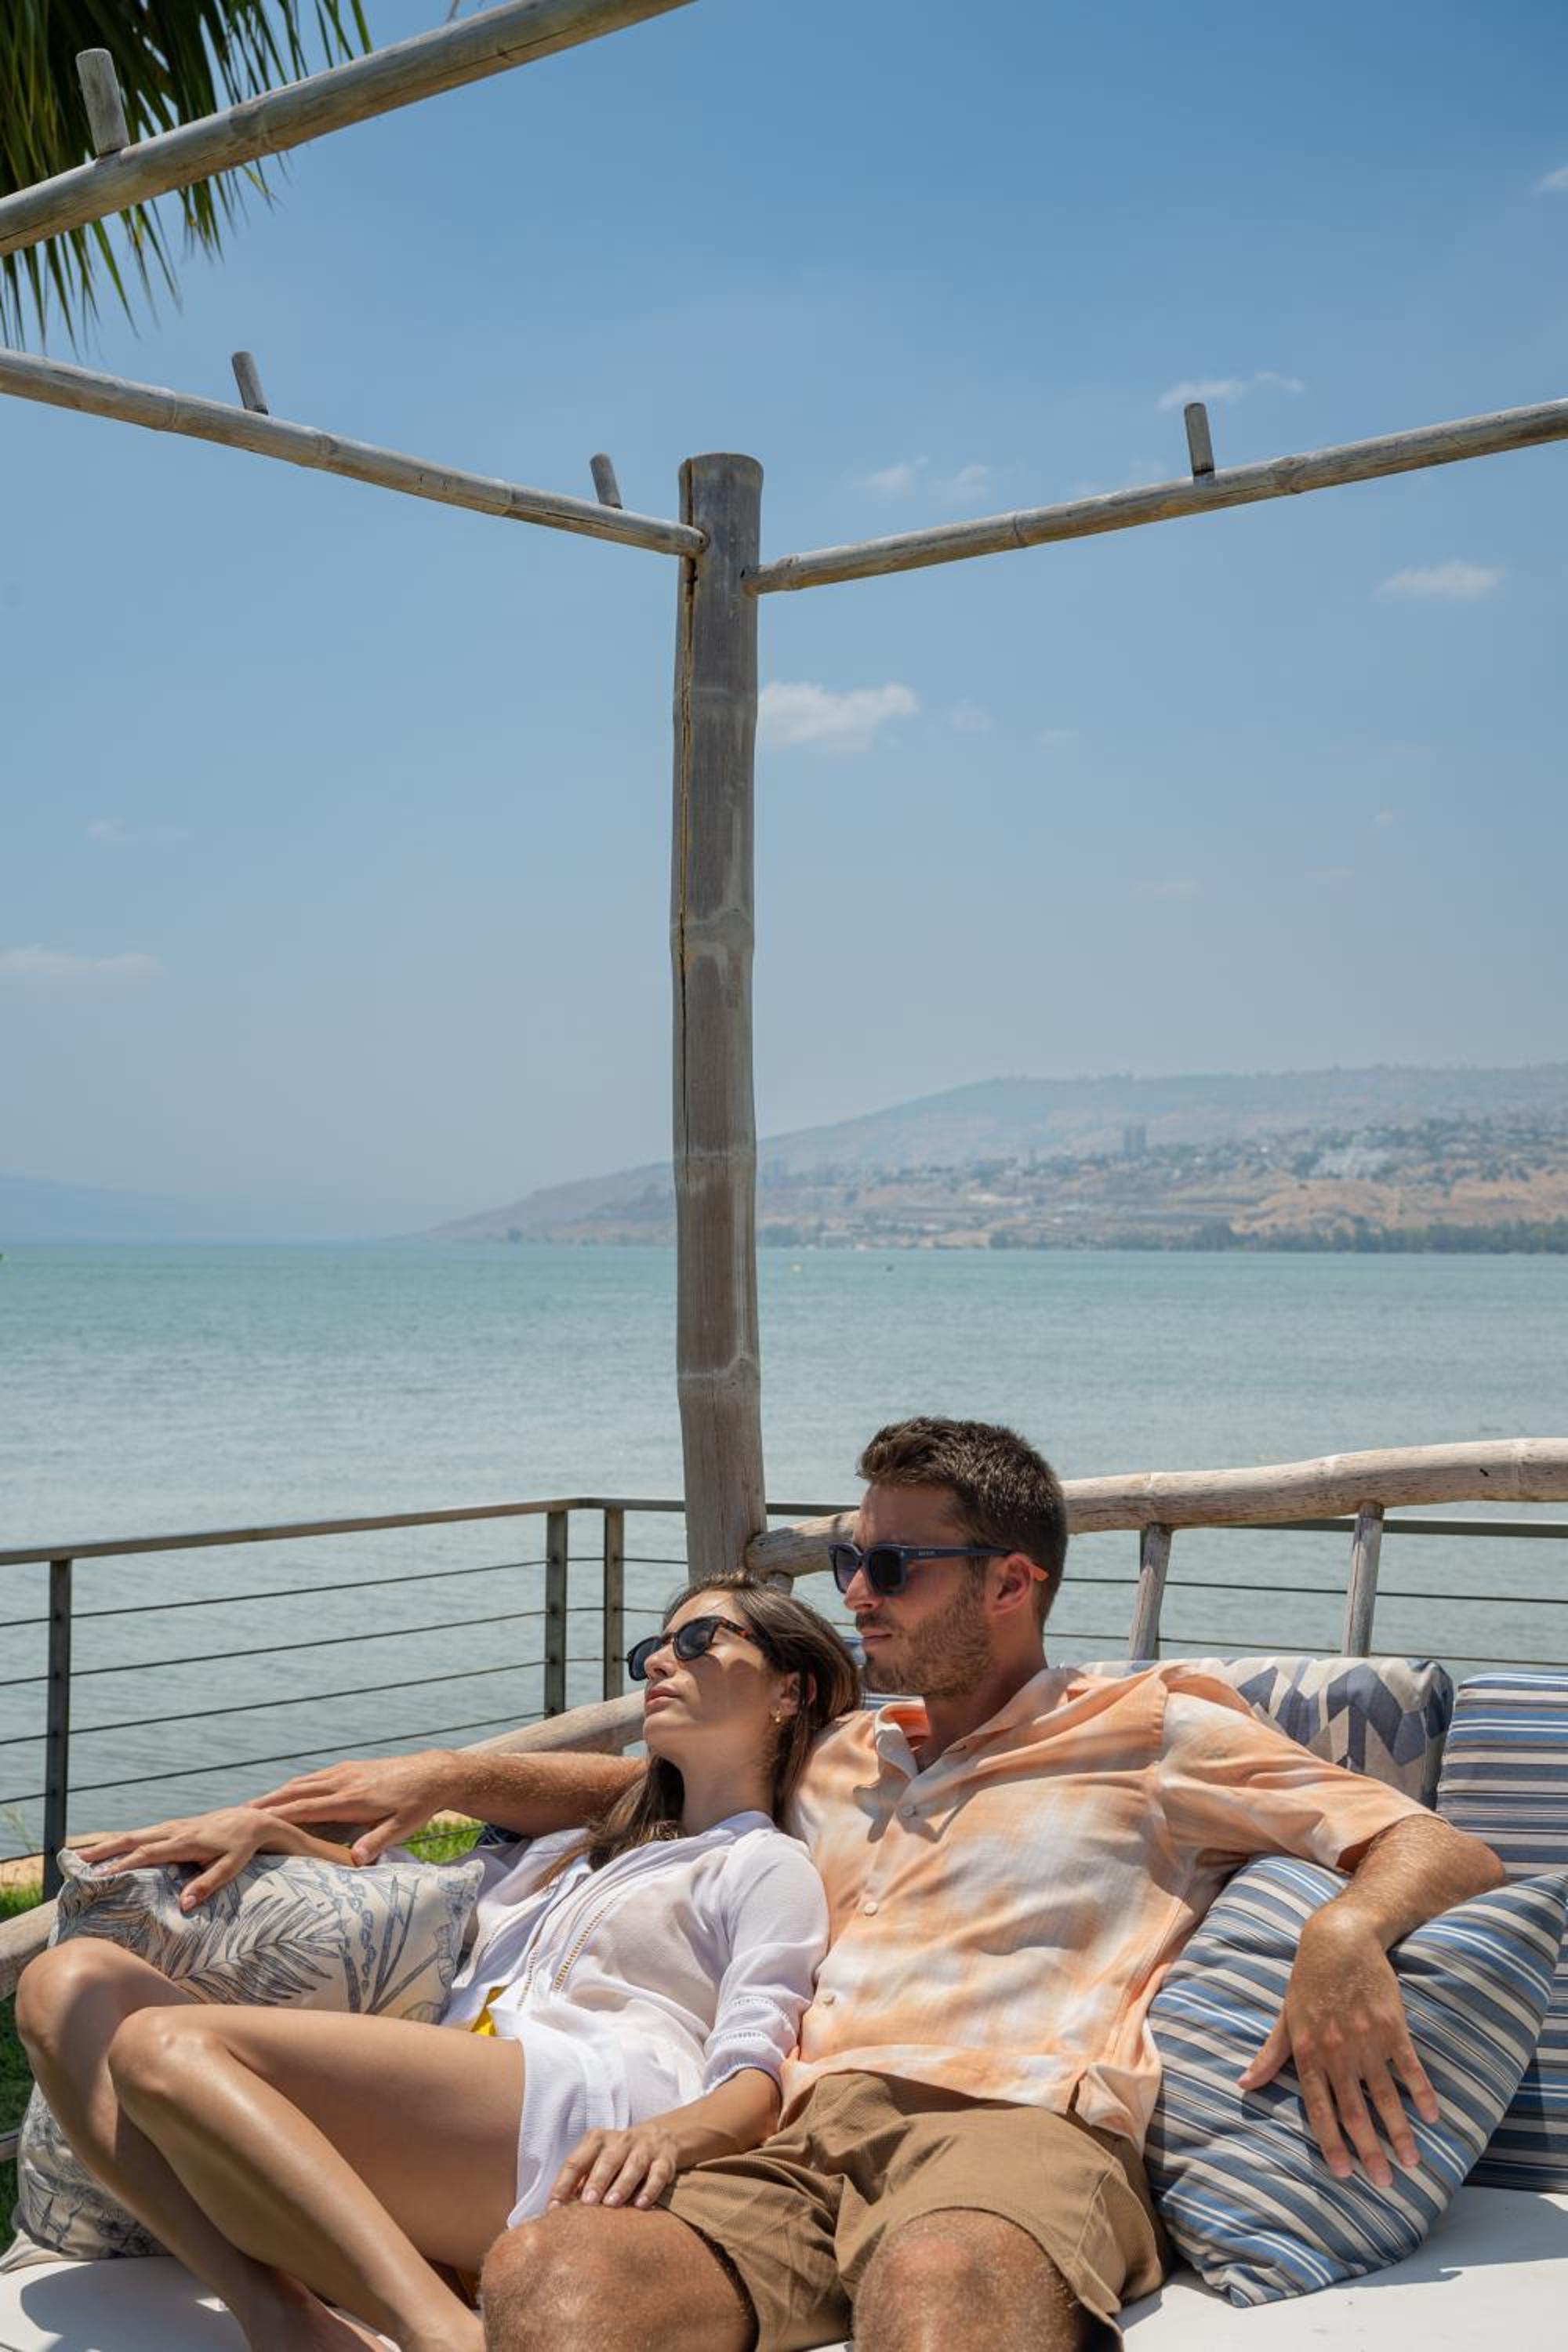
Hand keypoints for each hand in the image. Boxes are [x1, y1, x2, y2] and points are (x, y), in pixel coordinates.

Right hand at [74, 1806, 279, 1909]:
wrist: (253, 1820)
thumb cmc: (242, 1847)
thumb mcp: (231, 1867)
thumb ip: (208, 1884)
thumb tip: (184, 1905)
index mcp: (184, 1841)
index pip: (147, 1853)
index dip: (123, 1865)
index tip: (100, 1877)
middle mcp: (175, 1830)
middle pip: (132, 1839)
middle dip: (104, 1850)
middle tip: (76, 1861)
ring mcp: (174, 1826)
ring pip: (136, 1834)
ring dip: (110, 1844)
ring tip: (85, 1857)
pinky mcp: (176, 1827)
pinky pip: (145, 1833)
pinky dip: (125, 1841)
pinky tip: (114, 1850)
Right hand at [249, 1748, 456, 1863]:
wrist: (434, 1772)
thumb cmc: (418, 1804)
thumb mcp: (403, 1827)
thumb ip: (378, 1842)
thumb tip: (355, 1861)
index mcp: (352, 1798)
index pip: (307, 1808)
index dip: (278, 1815)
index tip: (250, 1822)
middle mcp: (344, 1781)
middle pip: (297, 1792)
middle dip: (267, 1803)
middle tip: (236, 1814)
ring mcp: (345, 1772)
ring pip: (303, 1782)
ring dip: (277, 1793)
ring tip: (252, 1806)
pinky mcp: (350, 1768)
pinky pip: (315, 1777)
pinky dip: (295, 1786)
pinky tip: (285, 1793)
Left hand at [547, 2124, 681, 2210]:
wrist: (659, 2137)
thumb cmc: (617, 2156)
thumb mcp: (597, 2159)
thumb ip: (581, 2180)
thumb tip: (558, 2209)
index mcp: (596, 2141)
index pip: (576, 2161)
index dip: (564, 2184)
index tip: (555, 2208)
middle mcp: (620, 2141)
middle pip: (607, 2160)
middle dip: (597, 2180)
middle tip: (588, 2202)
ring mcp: (644, 2148)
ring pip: (633, 2165)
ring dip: (622, 2184)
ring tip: (612, 2203)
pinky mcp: (664, 2159)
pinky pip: (658, 2173)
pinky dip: (650, 2189)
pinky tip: (641, 2205)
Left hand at [1238, 1908, 1439, 2186]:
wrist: (1340, 1940)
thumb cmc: (1308, 1980)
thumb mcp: (1285, 2018)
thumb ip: (1269, 2055)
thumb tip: (1244, 2084)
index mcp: (1308, 2053)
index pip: (1319, 2109)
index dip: (1331, 2144)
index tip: (1345, 2174)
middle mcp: (1337, 2052)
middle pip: (1355, 2113)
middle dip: (1370, 2152)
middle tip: (1385, 2183)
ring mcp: (1367, 2040)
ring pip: (1385, 2098)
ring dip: (1400, 2133)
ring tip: (1411, 2162)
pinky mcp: (1393, 2027)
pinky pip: (1410, 2068)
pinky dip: (1422, 2094)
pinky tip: (1432, 2118)